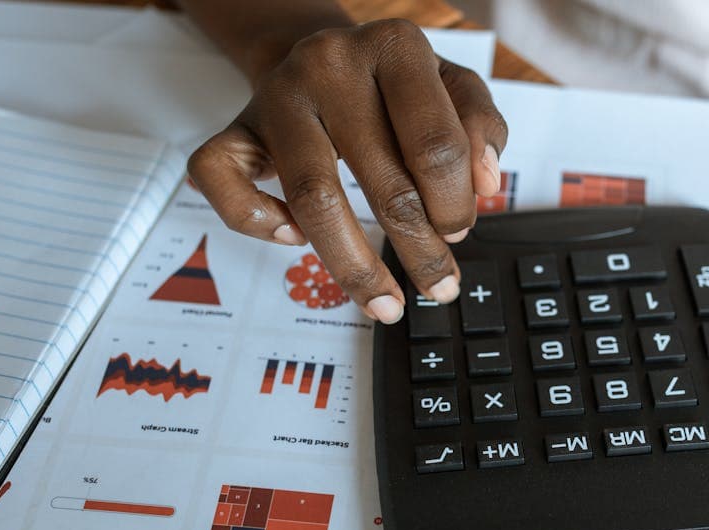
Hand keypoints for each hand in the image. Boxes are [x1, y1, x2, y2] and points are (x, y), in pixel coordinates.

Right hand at [187, 19, 507, 322]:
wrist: (320, 53)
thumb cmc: (393, 84)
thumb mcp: (452, 86)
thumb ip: (481, 126)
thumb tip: (484, 186)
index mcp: (395, 47)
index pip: (435, 145)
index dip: (453, 203)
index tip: (459, 232)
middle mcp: (331, 64)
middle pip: (382, 178)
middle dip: (419, 248)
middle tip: (438, 285)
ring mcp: (277, 96)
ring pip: (312, 196)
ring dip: (353, 265)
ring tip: (384, 303)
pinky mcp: (235, 127)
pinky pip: (224, 183)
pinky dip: (257, 223)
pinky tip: (294, 239)